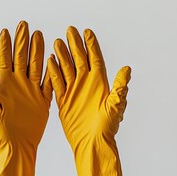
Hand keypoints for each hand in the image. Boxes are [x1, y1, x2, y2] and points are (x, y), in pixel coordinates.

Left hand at [0, 21, 52, 175]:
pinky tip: (53, 59)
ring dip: (37, 51)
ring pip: (36, 65)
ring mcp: (31, 91)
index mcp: (4, 85)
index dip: (4, 46)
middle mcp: (18, 85)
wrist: (17, 147)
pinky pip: (48, 82)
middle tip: (23, 25)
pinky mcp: (43, 101)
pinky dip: (51, 71)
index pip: (4, 60)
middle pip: (21, 58)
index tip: (5, 32)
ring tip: (39, 35)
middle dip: (22, 41)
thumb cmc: (0, 131)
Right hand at [48, 26, 131, 175]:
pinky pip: (57, 83)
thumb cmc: (107, 128)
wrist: (92, 144)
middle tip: (69, 31)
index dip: (91, 45)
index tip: (87, 32)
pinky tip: (49, 61)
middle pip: (80, 59)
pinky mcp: (64, 100)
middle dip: (74, 45)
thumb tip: (127, 69)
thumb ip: (119, 87)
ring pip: (67, 69)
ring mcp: (75, 91)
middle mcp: (87, 85)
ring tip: (57, 42)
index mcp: (101, 84)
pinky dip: (53, 72)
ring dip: (62, 56)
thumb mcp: (115, 106)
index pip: (95, 59)